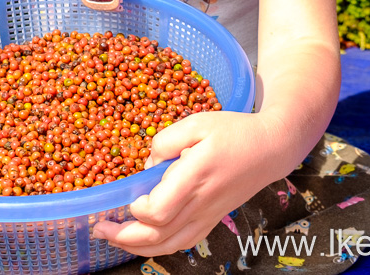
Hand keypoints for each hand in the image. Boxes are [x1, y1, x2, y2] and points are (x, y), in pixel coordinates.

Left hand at [91, 111, 282, 257]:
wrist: (270, 149)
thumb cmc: (232, 131)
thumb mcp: (197, 122)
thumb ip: (166, 141)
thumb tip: (148, 167)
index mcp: (195, 177)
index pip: (159, 211)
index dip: (138, 210)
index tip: (130, 196)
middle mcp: (200, 203)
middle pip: (158, 236)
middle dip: (123, 236)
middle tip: (99, 228)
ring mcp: (207, 215)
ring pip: (169, 245)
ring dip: (136, 246)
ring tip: (113, 238)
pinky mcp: (212, 219)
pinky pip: (183, 242)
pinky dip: (159, 247)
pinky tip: (143, 240)